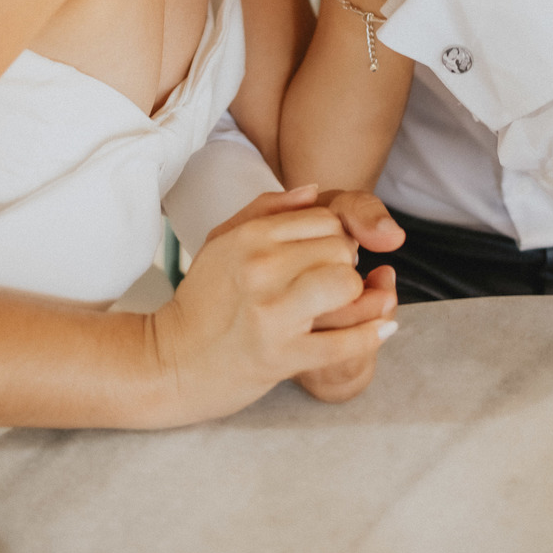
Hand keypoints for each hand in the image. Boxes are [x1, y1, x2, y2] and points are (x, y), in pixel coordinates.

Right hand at [152, 187, 397, 423]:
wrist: (170, 362)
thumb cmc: (201, 301)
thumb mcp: (221, 241)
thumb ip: (267, 208)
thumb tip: (315, 191)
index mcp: (250, 237)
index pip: (325, 219)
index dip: (334, 236)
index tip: (325, 255)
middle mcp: (262, 269)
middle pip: (342, 249)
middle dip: (345, 265)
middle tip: (330, 282)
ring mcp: (273, 314)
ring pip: (348, 285)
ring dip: (356, 296)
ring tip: (342, 303)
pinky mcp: (284, 357)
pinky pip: (347, 342)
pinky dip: (372, 334)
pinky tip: (382, 327)